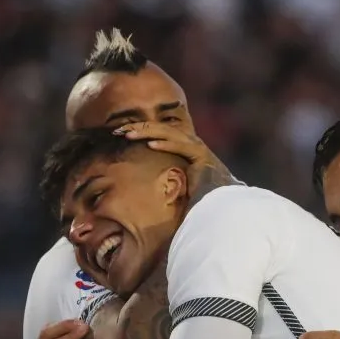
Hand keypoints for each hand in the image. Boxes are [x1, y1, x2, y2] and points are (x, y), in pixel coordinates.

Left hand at [114, 122, 237, 204]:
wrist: (221, 210)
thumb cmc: (197, 206)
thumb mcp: (174, 192)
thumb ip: (162, 186)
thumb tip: (138, 198)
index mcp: (183, 152)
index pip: (160, 136)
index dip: (141, 132)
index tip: (121, 135)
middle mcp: (191, 147)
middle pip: (162, 130)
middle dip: (140, 128)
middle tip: (118, 129)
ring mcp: (198, 150)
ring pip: (170, 133)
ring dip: (148, 131)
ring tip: (128, 132)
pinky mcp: (202, 157)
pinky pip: (182, 146)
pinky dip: (166, 144)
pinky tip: (150, 143)